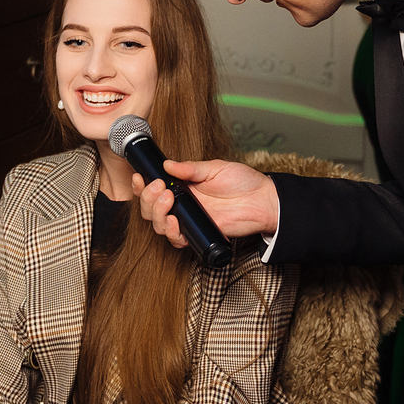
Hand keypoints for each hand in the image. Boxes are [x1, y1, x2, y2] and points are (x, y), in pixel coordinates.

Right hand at [137, 159, 278, 248]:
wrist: (263, 200)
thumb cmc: (243, 182)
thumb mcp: (215, 169)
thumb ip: (190, 169)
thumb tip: (167, 164)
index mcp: (183, 187)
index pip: (154, 189)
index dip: (142, 186)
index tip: (140, 178)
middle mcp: (182, 205)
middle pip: (151, 209)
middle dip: (149, 199)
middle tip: (160, 189)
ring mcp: (189, 220)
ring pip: (159, 225)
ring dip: (157, 214)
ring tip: (168, 200)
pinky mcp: (199, 233)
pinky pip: (177, 239)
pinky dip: (171, 232)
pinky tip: (175, 221)